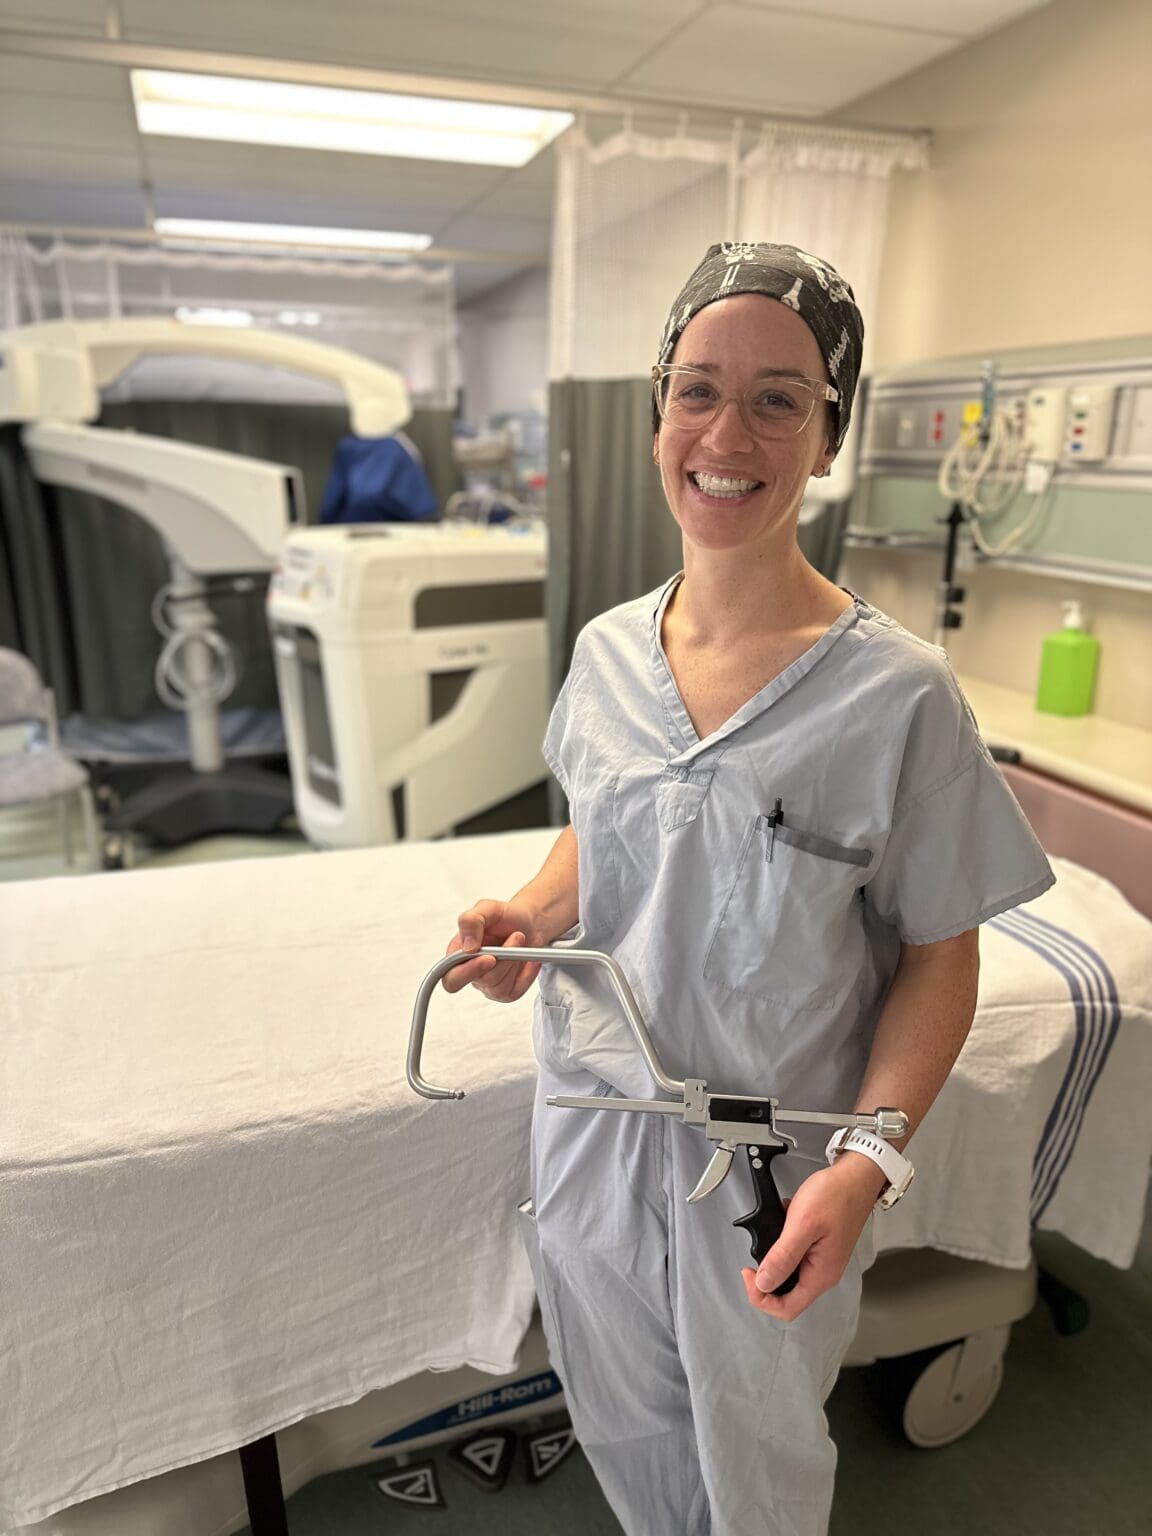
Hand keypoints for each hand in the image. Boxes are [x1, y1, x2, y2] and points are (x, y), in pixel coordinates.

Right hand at [442, 898, 543, 1001]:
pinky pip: (516, 990)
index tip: (488, 957)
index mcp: (457, 954)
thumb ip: (470, 921)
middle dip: (501, 963)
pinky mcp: (507, 990)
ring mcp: (488, 984)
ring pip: (499, 986)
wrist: (529, 922)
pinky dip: (527, 973)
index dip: (466, 973)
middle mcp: (470, 972)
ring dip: (514, 959)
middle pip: (481, 981)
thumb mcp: (487, 908)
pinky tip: (529, 958)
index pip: (451, 978)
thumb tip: (467, 947)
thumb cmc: (505, 916)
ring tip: (519, 937)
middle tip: (513, 942)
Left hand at [739, 1159, 883, 1321]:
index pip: (787, 1308)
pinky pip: (794, 1254)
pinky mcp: (818, 1246)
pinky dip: (783, 1240)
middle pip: (785, 1294)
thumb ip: (783, 1257)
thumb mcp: (803, 1225)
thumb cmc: (836, 1196)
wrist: (855, 1177)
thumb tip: (764, 1283)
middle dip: (765, 1278)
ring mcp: (821, 1260)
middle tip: (754, 1254)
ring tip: (770, 1232)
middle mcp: (822, 1272)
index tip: (749, 1274)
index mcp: (820, 1275)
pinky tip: (783, 1221)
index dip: (762, 1298)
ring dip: (774, 1255)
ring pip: (788, 1273)